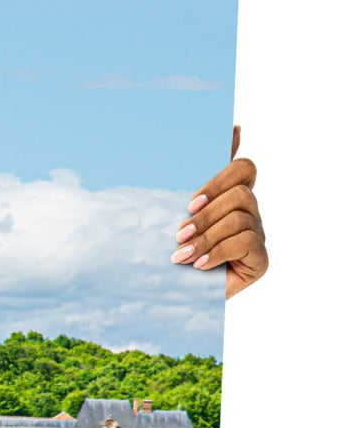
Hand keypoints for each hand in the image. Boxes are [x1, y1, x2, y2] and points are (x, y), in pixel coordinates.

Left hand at [173, 125, 266, 296]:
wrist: (168, 297)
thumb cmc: (168, 250)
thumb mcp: (169, 213)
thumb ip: (185, 178)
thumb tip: (221, 130)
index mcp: (229, 196)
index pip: (243, 168)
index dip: (222, 175)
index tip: (190, 201)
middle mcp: (248, 212)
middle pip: (241, 190)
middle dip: (206, 212)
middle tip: (178, 232)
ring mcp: (257, 234)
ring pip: (240, 216)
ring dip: (206, 236)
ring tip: (181, 254)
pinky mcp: (260, 260)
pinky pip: (247, 242)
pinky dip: (218, 252)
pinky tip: (199, 265)